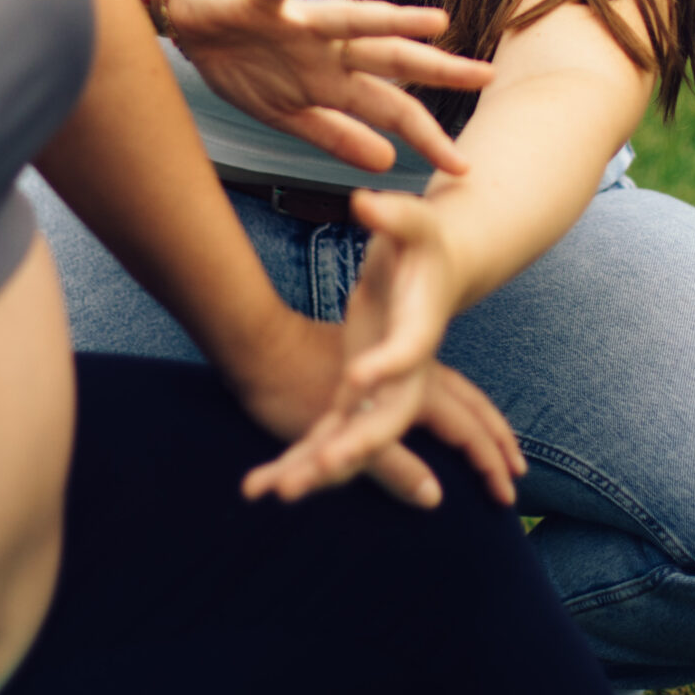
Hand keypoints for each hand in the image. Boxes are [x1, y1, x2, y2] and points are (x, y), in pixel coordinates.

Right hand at [159, 0, 492, 175]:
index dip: (426, 135)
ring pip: (349, 19)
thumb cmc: (247, 64)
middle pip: (391, 58)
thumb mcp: (289, 114)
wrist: (197, 20)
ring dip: (389, 19)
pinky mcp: (256, 3)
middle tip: (487, 76)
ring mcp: (296, 23)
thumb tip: (390, 164)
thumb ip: (337, 135)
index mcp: (335, 78)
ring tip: (433, 21)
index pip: (393, 106)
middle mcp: (328, 48)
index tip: (462, 166)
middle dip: (437, 69)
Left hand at [241, 195, 524, 511]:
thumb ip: (395, 216)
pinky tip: (259, 486)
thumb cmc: (424, 243)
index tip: (357, 379)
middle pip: (386, 420)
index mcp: (420, 332)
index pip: (410, 354)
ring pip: (352, 440)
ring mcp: (378, 389)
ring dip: (317, 468)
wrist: (434, 271)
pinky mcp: (353, 395)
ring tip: (275, 492)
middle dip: (355, 446)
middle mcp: (405, 372)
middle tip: (322, 466)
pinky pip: (326, 436)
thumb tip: (366, 203)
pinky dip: (299, 461)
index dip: (386, 367)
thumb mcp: (415, 222)